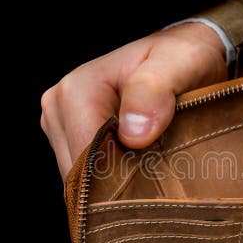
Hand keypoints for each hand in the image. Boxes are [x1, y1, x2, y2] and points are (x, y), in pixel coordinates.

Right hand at [41, 22, 226, 176]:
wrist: (184, 56)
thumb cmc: (184, 56)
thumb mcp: (181, 62)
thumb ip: (155, 89)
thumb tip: (133, 134)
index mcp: (76, 90)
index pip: (87, 159)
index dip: (122, 179)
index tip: (158, 182)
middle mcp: (59, 109)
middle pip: (81, 175)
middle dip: (119, 187)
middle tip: (162, 181)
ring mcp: (62, 127)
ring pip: (84, 182)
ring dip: (118, 187)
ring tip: (154, 174)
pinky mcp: (72, 141)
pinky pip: (89, 178)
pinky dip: (115, 183)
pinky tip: (142, 174)